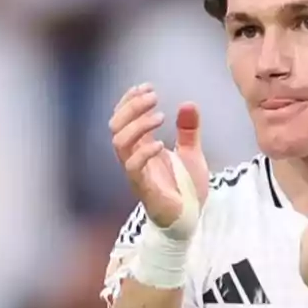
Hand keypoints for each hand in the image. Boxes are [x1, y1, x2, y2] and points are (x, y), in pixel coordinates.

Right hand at [110, 84, 208, 228]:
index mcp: (142, 148)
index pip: (123, 118)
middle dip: (131, 107)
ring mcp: (136, 173)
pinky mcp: (143, 188)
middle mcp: (134, 157)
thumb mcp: (191, 154)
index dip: (130, 100)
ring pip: (120, 143)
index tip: (146, 86)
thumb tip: (188, 103)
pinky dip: (145, 152)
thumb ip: (189, 131)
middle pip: (116, 125)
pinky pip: (133, 167)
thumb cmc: (186, 190)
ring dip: (137, 124)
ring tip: (160, 115)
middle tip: (153, 96)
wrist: (190, 221)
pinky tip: (162, 143)